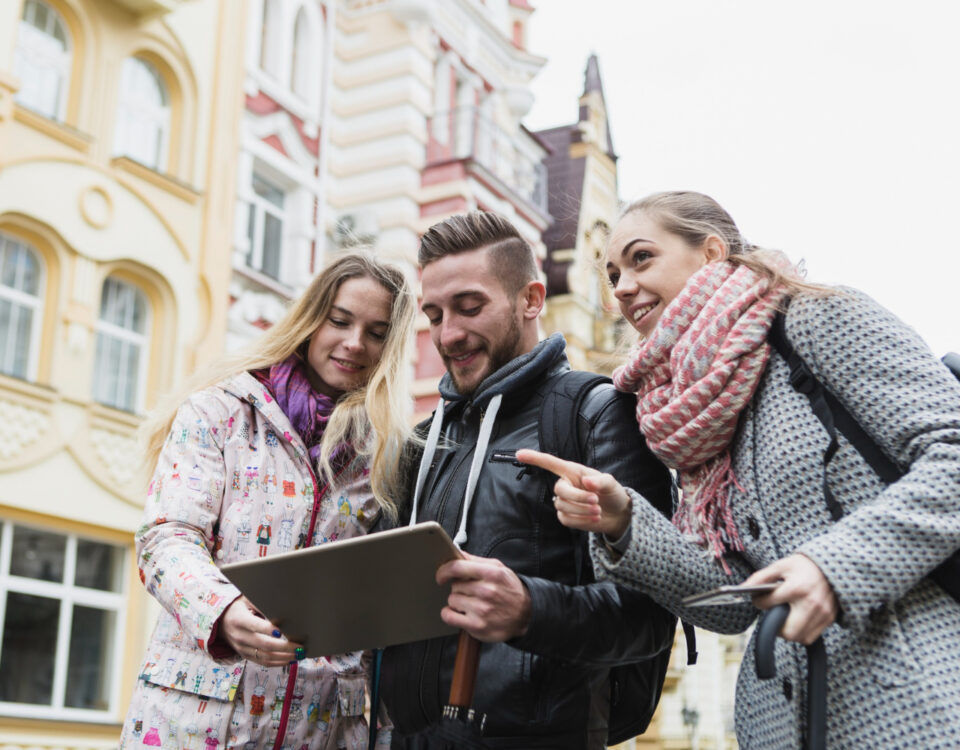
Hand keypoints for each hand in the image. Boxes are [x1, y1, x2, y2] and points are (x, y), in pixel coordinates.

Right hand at [219, 596, 302, 665]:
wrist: (222, 622)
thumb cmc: (239, 607)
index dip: (269, 629)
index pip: (255, 626)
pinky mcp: (245, 656)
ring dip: (284, 657)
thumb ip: (261, 603)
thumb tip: (281, 608)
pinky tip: (289, 659)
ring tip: (299, 654)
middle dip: (284, 647)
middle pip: (263, 644)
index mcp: (239, 620)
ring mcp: (242, 648)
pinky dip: (278, 663)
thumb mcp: (246, 600)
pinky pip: (262, 662)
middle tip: (300, 647)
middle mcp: (239, 636)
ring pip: (265, 656)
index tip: (282, 631)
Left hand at [435, 552, 531, 641]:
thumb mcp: (499, 569)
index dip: (444, 570)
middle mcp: (487, 591)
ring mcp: (482, 610)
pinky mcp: (477, 626)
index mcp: (491, 574)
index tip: (441, 575)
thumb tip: (456, 553)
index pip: (457, 567)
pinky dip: (450, 614)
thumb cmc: (511, 590)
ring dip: (457, 601)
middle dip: (459, 588)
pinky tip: (459, 613)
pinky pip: (449, 616)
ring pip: (451, 600)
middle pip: (455, 585)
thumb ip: (476, 561)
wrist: (526, 614)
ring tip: (471, 603)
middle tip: (471, 592)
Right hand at [515, 449, 632, 537]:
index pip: (550, 463)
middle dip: (577, 497)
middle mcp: (566, 485)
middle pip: (559, 490)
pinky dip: (581, 520)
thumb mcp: (611, 483)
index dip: (534, 458)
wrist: (617, 514)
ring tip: (598, 510)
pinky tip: (594, 518)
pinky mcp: (566, 517)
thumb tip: (587, 481)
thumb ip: (601, 481)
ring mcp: (564, 502)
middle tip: (596, 501)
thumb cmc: (612, 493)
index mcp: (573, 471)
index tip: (519, 454)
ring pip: (563, 506)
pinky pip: (566, 520)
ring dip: (582, 510)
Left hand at [745, 554, 837, 644]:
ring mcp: (823, 613)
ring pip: (800, 637)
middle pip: (787, 631)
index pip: (769, 604)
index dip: (758, 602)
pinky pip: (811, 636)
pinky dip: (801, 633)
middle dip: (775, 626)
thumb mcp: (781, 565)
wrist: (833, 564)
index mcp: (797, 588)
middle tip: (773, 615)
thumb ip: (760, 577)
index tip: (759, 599)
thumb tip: (743, 588)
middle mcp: (811, 603)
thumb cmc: (804, 565)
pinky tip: (796, 620)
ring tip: (784, 618)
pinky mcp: (830, 618)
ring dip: (788, 631)